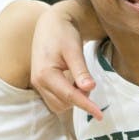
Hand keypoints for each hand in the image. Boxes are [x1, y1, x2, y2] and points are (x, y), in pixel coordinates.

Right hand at [30, 3, 101, 118]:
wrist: (51, 24)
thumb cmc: (63, 33)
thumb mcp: (74, 50)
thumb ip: (81, 70)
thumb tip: (89, 88)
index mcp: (45, 74)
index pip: (69, 95)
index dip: (86, 105)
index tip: (100, 115)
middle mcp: (38, 82)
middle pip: (64, 103)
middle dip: (80, 98)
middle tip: (88, 80)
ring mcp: (38, 84)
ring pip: (59, 104)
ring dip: (74, 99)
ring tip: (80, 79)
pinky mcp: (42, 84)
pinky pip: (56, 99)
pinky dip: (68, 96)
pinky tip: (74, 81)